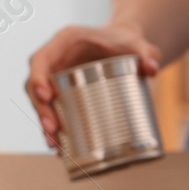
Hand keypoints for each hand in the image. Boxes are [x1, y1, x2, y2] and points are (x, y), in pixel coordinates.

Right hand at [25, 23, 161, 145]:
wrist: (126, 48)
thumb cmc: (127, 42)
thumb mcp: (139, 44)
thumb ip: (148, 53)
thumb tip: (152, 69)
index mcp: (65, 41)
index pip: (41, 59)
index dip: (38, 78)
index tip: (47, 96)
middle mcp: (56, 60)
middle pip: (36, 85)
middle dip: (41, 109)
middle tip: (53, 129)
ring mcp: (57, 77)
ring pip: (41, 102)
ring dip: (44, 124)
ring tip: (55, 145)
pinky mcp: (63, 92)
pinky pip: (53, 111)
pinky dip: (55, 130)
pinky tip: (61, 148)